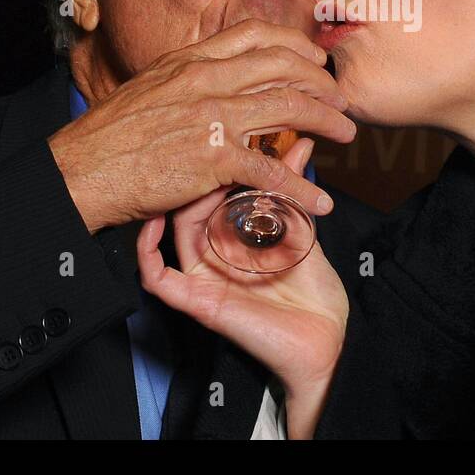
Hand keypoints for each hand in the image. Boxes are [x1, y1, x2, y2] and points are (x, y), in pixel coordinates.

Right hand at [47, 20, 356, 232]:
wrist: (81, 169)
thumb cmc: (110, 136)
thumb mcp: (150, 88)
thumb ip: (187, 80)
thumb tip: (217, 78)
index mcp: (189, 60)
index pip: (255, 36)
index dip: (295, 45)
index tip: (315, 58)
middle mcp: (205, 80)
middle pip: (283, 67)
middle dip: (322, 81)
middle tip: (341, 98)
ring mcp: (211, 116)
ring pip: (289, 108)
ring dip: (327, 121)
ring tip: (346, 134)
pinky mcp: (212, 158)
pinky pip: (271, 171)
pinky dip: (301, 188)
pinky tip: (319, 201)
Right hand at [136, 137, 347, 438]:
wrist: (327, 337)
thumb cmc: (315, 291)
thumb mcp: (305, 229)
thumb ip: (294, 190)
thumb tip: (299, 143)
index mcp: (236, 239)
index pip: (213, 196)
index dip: (217, 166)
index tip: (225, 136)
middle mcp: (216, 256)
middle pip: (189, 210)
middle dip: (195, 179)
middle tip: (205, 150)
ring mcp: (204, 278)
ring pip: (170, 237)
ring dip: (169, 205)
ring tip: (177, 174)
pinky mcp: (198, 302)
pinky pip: (158, 279)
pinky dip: (147, 252)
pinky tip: (154, 224)